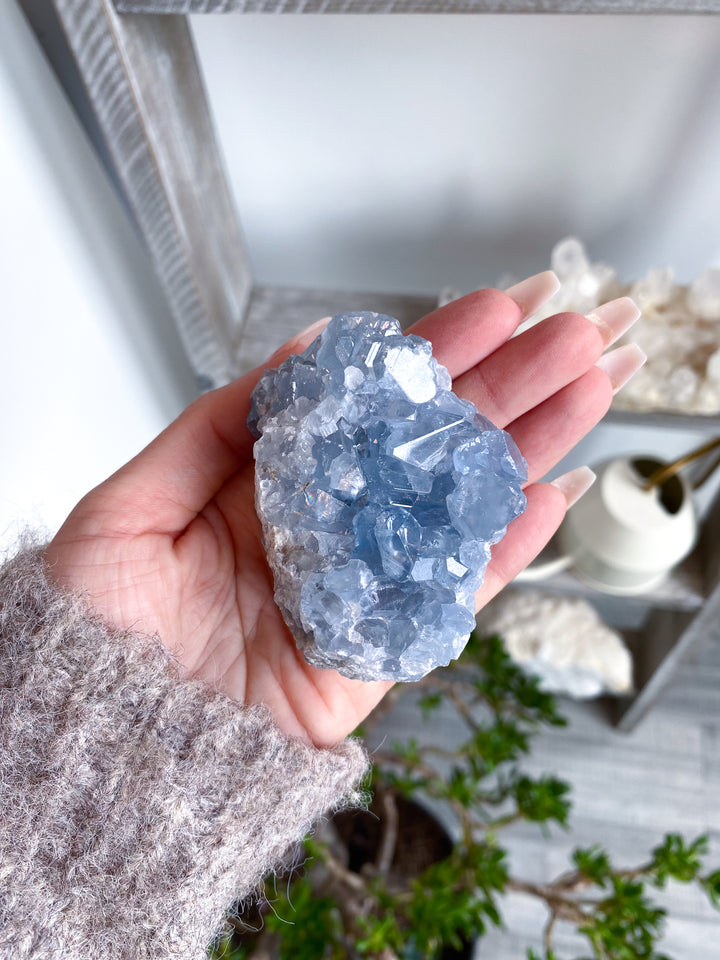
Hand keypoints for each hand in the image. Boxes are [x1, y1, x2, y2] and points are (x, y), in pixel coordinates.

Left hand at [45, 274, 641, 747]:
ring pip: (458, 506)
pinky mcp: (378, 650)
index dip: (432, 355)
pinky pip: (454, 596)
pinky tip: (553, 493)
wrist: (101, 742)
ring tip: (593, 391)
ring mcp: (360, 586)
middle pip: (430, 446)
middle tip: (574, 332)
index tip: (491, 309)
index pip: (368, 405)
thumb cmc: (96, 625)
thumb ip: (215, 427)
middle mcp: (327, 526)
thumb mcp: (132, 504)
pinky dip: (506, 549)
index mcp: (272, 483)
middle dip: (506, 386)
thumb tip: (301, 350)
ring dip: (529, 448)